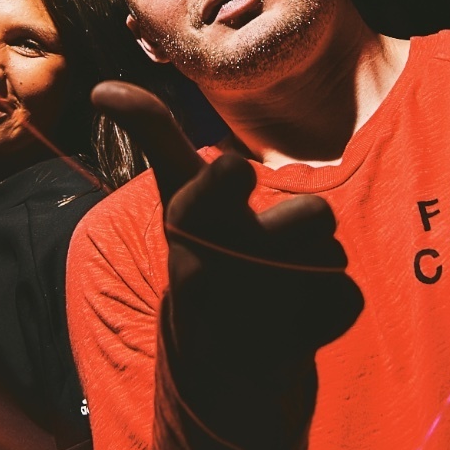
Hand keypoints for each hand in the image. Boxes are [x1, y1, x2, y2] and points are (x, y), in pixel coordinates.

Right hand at [90, 82, 362, 434]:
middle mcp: (221, 264)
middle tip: (269, 246)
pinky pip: (348, 299)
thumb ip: (153, 134)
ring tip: (278, 284)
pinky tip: (295, 321)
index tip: (230, 178)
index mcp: (189, 223)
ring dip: (318, 265)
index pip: (230, 174)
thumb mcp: (176, 196)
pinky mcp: (295, 345)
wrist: (212, 363)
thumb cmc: (201, 252)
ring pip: (335, 256)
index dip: (234, 179)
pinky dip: (331, 309)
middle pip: (317, 215)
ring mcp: (258, 308)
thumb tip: (102, 87)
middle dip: (305, 225)